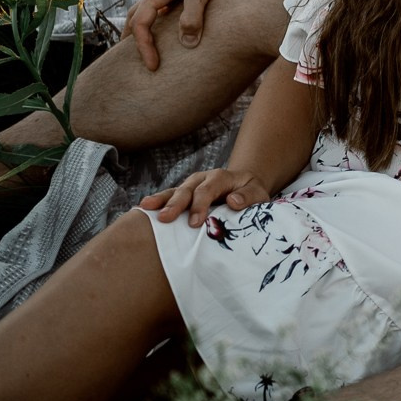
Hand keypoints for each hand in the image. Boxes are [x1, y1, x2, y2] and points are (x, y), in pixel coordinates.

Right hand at [127, 0, 239, 70]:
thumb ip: (192, 17)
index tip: (154, 67)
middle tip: (129, 59)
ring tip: (147, 44)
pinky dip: (161, 19)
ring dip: (144, 28)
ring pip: (149, 10)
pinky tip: (173, 26)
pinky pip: (165, 6)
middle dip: (131, 39)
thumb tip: (186, 45)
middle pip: (135, 16)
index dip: (144, 48)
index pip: (140, 25)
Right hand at [140, 168, 272, 227]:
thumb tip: (233, 201)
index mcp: (221, 177)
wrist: (244, 185)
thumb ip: (248, 197)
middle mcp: (203, 178)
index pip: (208, 189)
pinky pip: (168, 196)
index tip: (195, 223)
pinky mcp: (184, 193)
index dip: (200, 205)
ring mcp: (191, 185)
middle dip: (175, 204)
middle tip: (165, 218)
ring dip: (161, 201)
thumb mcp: (258, 193)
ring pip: (174, 191)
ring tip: (145, 208)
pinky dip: (157, 202)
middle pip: (187, 190)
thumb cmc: (251, 192)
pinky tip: (142, 208)